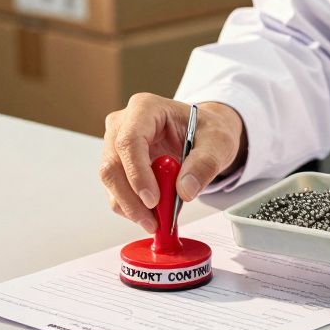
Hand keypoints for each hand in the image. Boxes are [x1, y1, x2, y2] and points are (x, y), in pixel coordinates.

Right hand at [101, 94, 246, 231]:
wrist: (204, 135)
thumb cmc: (207, 131)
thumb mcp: (218, 143)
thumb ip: (205, 164)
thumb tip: (185, 190)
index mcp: (146, 108)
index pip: (130, 141)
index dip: (138, 173)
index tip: (153, 200)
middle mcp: (124, 123)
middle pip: (113, 164)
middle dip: (131, 199)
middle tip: (154, 221)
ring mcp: (115, 144)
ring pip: (110, 181)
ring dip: (131, 207)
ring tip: (158, 221)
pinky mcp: (118, 164)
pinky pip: (116, 190)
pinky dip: (132, 207)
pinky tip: (153, 214)